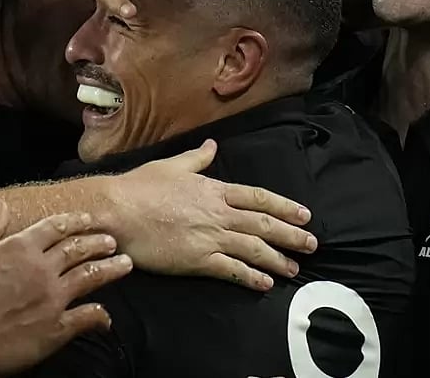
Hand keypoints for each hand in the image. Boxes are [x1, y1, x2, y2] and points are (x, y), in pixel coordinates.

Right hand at [0, 200, 132, 375]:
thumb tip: (0, 205)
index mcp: (21, 247)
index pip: (57, 226)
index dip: (75, 221)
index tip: (88, 220)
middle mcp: (42, 269)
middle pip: (79, 249)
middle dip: (98, 242)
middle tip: (112, 241)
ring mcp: (52, 299)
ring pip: (90, 277)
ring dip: (110, 269)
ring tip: (124, 265)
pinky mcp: (55, 329)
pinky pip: (85, 318)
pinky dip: (99, 315)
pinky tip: (106, 315)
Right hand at [108, 140, 317, 291]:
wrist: (117, 211)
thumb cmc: (139, 187)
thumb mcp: (171, 165)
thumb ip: (197, 159)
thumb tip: (212, 146)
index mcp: (214, 190)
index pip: (259, 198)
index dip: (284, 207)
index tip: (304, 215)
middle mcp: (218, 213)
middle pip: (263, 225)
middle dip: (291, 235)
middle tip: (312, 244)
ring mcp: (210, 238)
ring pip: (253, 249)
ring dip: (276, 259)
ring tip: (293, 269)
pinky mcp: (197, 261)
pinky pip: (231, 270)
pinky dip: (251, 277)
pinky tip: (264, 284)